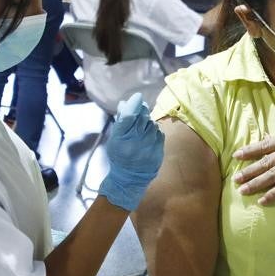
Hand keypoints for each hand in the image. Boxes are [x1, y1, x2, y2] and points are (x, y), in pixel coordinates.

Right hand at [99, 93, 164, 210]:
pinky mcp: (158, 150)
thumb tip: (124, 103)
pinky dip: (155, 131)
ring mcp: (148, 146)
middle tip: (140, 111)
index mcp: (121, 138)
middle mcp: (135, 141)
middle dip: (142, 111)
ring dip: (148, 122)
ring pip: (152, 124)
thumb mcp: (115, 139)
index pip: (129, 116)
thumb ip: (120, 121)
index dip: (134, 103)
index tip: (137, 97)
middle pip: (142, 117)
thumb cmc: (120, 156)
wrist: (129, 178)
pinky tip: (149, 136)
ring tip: (142, 128)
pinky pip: (159, 133)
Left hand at [233, 133, 274, 205]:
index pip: (266, 144)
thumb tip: (263, 137)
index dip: (250, 150)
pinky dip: (273, 194)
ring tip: (243, 191)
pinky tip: (263, 200)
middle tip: (235, 179)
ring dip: (256, 184)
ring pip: (273, 175)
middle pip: (266, 161)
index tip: (236, 156)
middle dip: (249, 171)